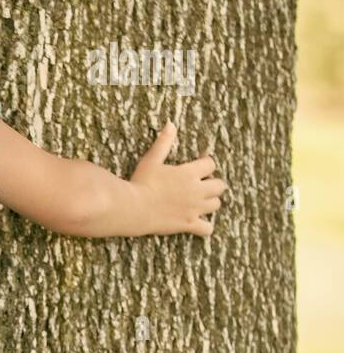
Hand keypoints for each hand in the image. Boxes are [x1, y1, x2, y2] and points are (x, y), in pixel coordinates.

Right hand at [128, 121, 227, 236]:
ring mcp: (194, 209)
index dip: (207, 162)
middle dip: (213, 184)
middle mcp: (197, 191)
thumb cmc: (140, 182)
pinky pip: (207, 229)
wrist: (133, 208)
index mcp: (189, 173)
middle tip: (201, 184)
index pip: (210, 164)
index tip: (200, 163)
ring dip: (211, 202)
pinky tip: (198, 224)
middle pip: (219, 186)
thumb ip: (163, 143)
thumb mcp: (151, 160)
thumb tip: (171, 124)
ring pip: (216, 205)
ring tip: (200, 201)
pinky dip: (205, 227)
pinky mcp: (188, 224)